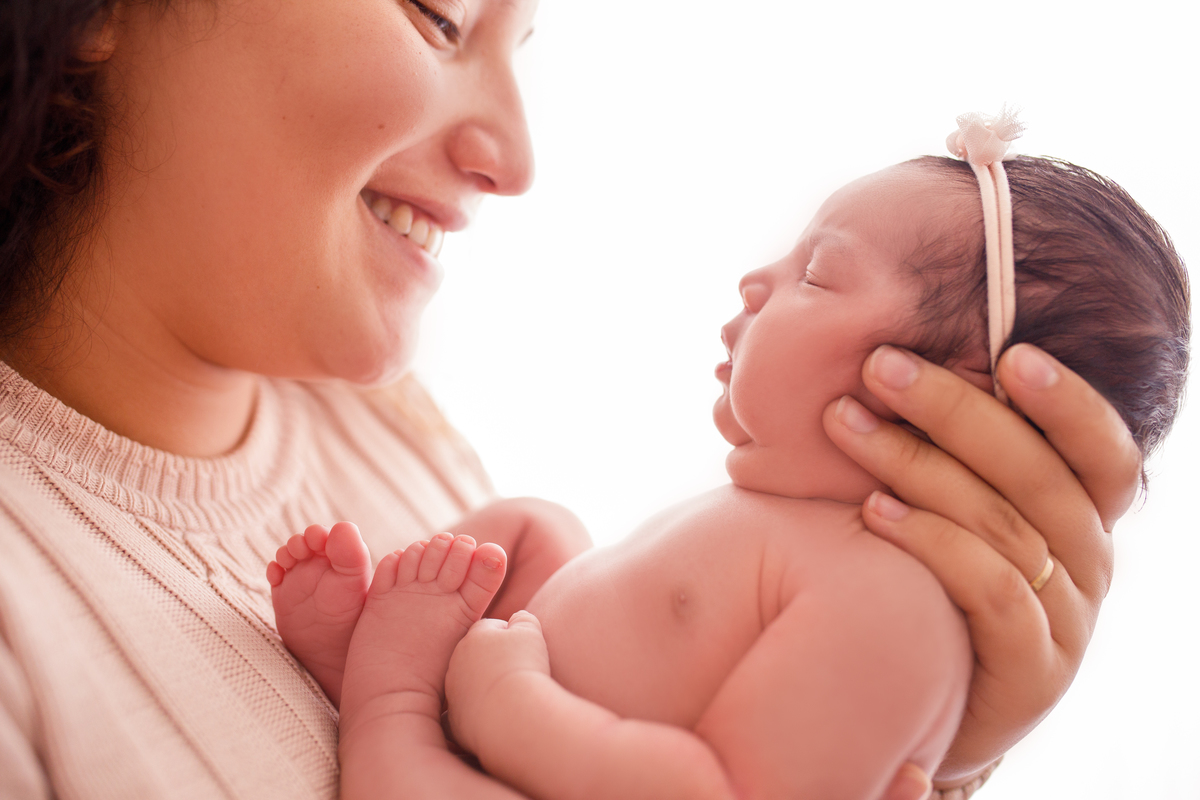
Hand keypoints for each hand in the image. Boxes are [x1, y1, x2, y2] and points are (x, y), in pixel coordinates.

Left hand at [445, 610, 550, 754]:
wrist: (513, 712)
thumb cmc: (523, 668)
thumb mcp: (531, 633)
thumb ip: (523, 619)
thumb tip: (518, 618)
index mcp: (473, 638)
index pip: (488, 628)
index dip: (507, 635)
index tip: (522, 648)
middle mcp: (456, 663)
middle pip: (474, 656)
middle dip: (491, 660)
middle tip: (516, 671)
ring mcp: (453, 693)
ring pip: (467, 684)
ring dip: (483, 686)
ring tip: (508, 695)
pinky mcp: (454, 720)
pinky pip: (461, 714)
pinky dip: (473, 714)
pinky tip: (491, 716)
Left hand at [823, 343, 1137, 783]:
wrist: (934, 707)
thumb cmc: (934, 590)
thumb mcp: (953, 517)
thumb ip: (949, 457)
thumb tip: (884, 368)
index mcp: (1081, 515)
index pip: (1101, 451)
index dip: (1069, 402)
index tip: (1012, 353)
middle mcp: (1087, 561)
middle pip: (1036, 473)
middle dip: (952, 409)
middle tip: (880, 367)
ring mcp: (1068, 620)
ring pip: (1004, 524)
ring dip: (917, 463)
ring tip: (847, 423)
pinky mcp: (1034, 670)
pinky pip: (992, 591)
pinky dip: (932, 542)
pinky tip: (873, 511)